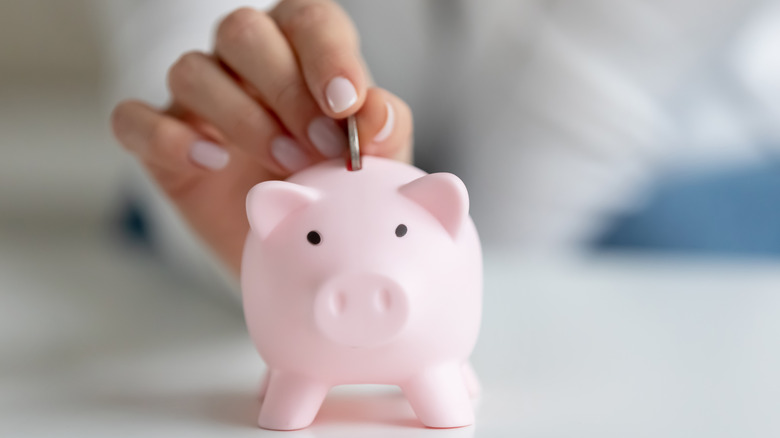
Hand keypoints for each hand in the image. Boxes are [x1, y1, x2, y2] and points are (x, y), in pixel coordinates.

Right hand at [110, 0, 412, 273]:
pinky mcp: (159, 140)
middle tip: (320, 148)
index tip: (346, 104)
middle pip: (242, 31)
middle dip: (284, 88)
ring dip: (240, 117)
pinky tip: (211, 165)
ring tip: (284, 167)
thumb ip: (383, 132)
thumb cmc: (334, 193)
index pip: (309, 20)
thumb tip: (376, 110)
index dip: (327, 54)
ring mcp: (198, 100)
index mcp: (303, 53)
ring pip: (191, 70)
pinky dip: (167, 138)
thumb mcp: (374, 167)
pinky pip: (133, 119)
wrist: (294, 254)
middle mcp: (245, 65)